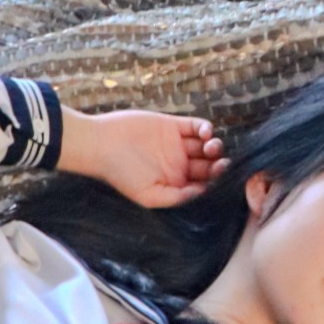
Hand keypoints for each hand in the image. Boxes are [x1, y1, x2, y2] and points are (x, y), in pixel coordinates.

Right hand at [64, 105, 229, 206]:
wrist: (102, 144)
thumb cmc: (122, 175)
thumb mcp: (149, 196)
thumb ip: (176, 197)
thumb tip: (200, 194)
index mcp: (175, 184)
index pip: (203, 185)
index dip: (215, 184)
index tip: (221, 182)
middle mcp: (178, 166)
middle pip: (208, 166)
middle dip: (218, 166)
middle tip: (221, 164)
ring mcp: (177, 145)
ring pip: (205, 146)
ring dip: (214, 147)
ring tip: (210, 148)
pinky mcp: (172, 126)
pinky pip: (195, 126)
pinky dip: (205, 128)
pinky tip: (205, 133)